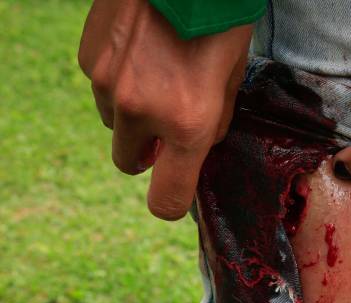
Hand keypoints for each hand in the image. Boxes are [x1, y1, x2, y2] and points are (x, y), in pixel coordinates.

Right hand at [78, 0, 251, 218]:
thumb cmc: (221, 23)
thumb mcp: (231, 82)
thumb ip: (210, 127)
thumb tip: (193, 151)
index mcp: (188, 125)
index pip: (166, 199)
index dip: (169, 202)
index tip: (172, 192)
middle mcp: (141, 112)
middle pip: (128, 164)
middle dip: (146, 153)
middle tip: (163, 129)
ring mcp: (109, 85)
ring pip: (113, 123)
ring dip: (132, 113)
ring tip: (156, 77)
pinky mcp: (90, 59)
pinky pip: (101, 88)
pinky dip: (118, 81)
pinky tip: (140, 54)